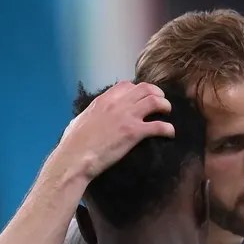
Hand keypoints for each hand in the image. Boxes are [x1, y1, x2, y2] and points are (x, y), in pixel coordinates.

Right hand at [53, 81, 174, 180]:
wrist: (75, 158)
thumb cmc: (72, 144)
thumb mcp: (79, 120)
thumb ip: (91, 114)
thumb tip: (90, 117)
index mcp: (103, 100)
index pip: (126, 85)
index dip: (138, 89)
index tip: (143, 97)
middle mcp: (117, 104)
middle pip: (145, 88)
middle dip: (157, 93)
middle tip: (161, 103)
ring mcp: (127, 116)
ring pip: (155, 101)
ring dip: (165, 105)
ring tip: (168, 113)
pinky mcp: (134, 133)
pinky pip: (158, 126)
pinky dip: (168, 128)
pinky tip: (170, 133)